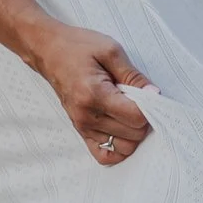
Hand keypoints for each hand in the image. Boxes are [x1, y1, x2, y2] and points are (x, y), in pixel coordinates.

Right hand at [27, 22, 155, 165]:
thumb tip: (154, 95)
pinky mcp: (80, 131)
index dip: (148, 107)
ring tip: (127, 112)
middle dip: (142, 119)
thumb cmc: (77, 47)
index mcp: (94, 94)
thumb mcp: (110, 51)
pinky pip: (105, 156)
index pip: (136, 118)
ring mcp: (82, 126)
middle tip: (136, 101)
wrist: (48, 51)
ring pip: (124, 148)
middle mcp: (87, 116)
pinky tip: (120, 129)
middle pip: (133, 135)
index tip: (146, 94)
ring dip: (132, 133)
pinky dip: (118, 147)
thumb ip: (134, 75)